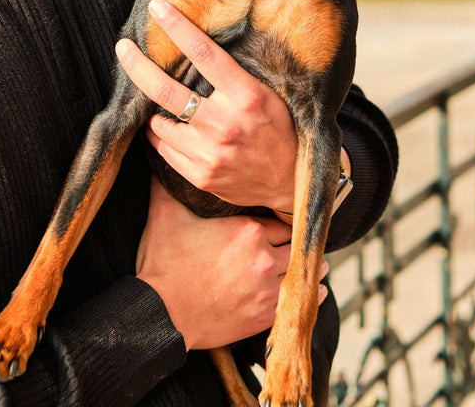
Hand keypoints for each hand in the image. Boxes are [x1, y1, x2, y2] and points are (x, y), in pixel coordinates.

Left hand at [115, 0, 296, 212]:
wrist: (290, 183)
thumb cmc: (280, 130)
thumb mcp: (267, 94)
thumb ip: (235, 76)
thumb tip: (198, 48)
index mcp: (245, 95)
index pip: (203, 53)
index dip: (177, 27)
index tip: (157, 8)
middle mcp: (223, 124)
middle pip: (165, 89)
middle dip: (137, 65)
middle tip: (122, 47)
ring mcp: (208, 153)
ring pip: (158, 122)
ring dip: (155, 109)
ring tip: (161, 103)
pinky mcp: (200, 176)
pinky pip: (164, 149)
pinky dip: (162, 135)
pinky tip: (171, 129)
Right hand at [136, 179, 328, 349]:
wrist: (160, 314)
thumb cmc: (163, 264)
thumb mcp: (165, 216)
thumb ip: (168, 185)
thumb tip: (157, 157)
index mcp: (248, 230)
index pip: (280, 220)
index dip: (280, 220)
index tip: (282, 221)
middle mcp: (264, 258)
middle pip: (295, 246)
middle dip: (295, 243)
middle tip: (301, 240)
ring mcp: (266, 290)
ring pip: (299, 273)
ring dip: (306, 268)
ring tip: (317, 264)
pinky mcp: (263, 317)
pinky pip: (297, 303)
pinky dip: (309, 296)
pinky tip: (316, 291)